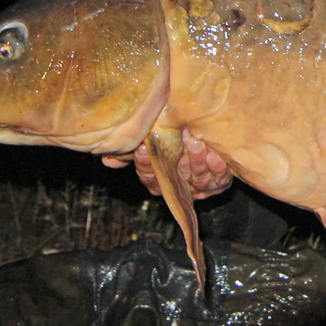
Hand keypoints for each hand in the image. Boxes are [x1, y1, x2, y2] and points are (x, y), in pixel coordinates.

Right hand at [101, 131, 232, 198]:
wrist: (209, 142)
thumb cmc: (175, 143)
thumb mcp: (156, 145)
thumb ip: (134, 151)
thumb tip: (106, 160)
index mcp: (160, 181)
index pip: (149, 177)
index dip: (145, 164)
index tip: (143, 147)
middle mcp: (179, 187)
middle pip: (176, 177)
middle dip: (178, 159)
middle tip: (181, 137)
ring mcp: (200, 187)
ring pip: (198, 179)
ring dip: (198, 161)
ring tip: (197, 143)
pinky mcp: (219, 183)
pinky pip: (219, 180)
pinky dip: (217, 168)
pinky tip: (215, 156)